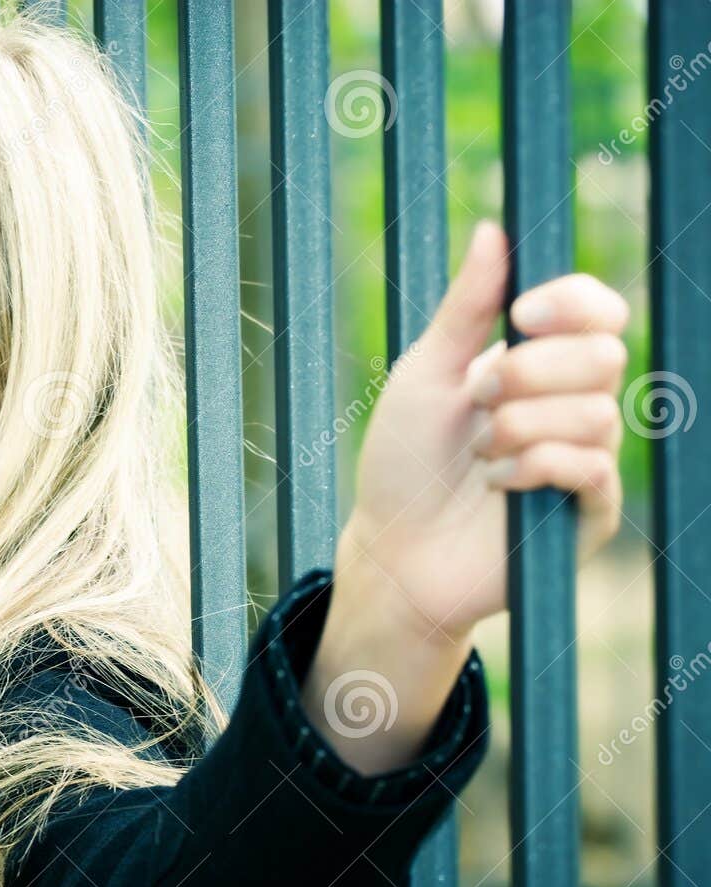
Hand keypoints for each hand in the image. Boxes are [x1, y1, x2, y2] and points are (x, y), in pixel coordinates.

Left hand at [336, 218, 628, 646]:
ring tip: (480, 453)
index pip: (599, 310)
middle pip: (605, 352)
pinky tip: (499, 482)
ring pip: (597, 411)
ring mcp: (586, 459)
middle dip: (531, 370)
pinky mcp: (588, 513)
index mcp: (539, 364)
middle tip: (479, 398)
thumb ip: (465, 307)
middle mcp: (573, 405)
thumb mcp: (425, 373)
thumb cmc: (402, 462)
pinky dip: (536, 465)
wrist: (391, 548)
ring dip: (521, 426)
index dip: (573, 301)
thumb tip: (494, 229)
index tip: (520, 314)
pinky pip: (592, 466)